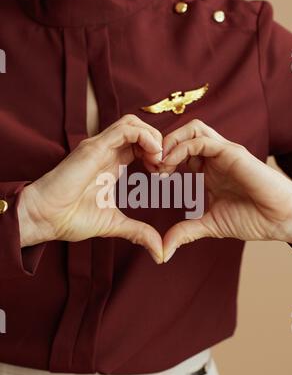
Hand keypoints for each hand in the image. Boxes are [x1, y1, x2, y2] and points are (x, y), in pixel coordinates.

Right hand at [18, 115, 163, 263]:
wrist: (44, 217)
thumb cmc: (71, 218)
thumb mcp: (114, 224)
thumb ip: (139, 233)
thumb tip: (160, 252)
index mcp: (112, 164)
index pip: (140, 144)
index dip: (157, 154)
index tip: (163, 174)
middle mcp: (106, 151)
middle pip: (140, 128)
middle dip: (159, 143)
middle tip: (165, 166)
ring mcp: (100, 146)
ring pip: (134, 123)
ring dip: (153, 137)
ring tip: (159, 160)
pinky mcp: (94, 147)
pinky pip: (125, 129)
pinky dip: (145, 136)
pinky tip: (153, 155)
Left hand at [161, 120, 291, 261]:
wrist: (281, 220)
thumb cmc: (252, 218)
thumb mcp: (209, 225)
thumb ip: (185, 232)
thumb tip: (163, 251)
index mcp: (208, 169)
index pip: (179, 150)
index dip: (161, 159)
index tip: (151, 177)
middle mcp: (214, 157)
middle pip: (183, 133)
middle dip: (162, 146)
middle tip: (151, 167)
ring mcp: (223, 152)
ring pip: (192, 129)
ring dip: (170, 142)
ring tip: (160, 164)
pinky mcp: (233, 153)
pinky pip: (202, 140)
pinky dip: (181, 148)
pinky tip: (170, 165)